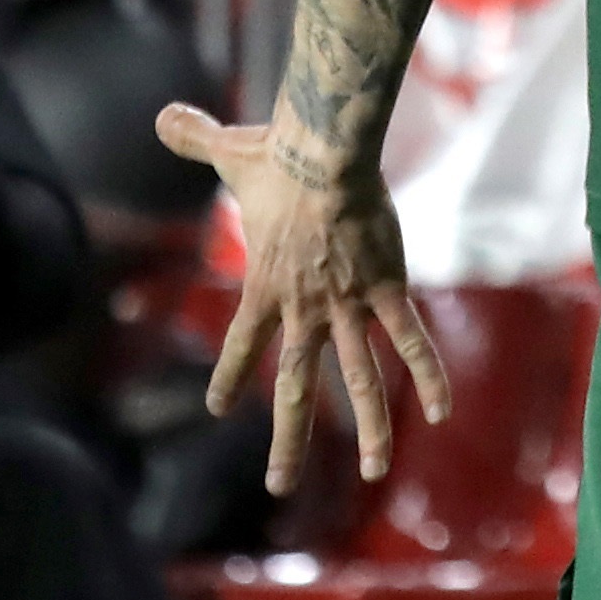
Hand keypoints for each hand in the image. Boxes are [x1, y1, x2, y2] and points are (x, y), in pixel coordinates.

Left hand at [155, 103, 452, 493]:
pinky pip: (408, 341)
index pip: (241, 344)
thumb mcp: (231, 153)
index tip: (215, 406)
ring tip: (371, 472)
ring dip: (364, 429)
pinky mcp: (385, 290)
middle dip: (285, 440)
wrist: (324, 158)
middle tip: (277, 486)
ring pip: (355, 379)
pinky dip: (425, 376)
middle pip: (290, 387)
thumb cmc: (277, 156)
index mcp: (263, 288)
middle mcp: (300, 310)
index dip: (227, 376)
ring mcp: (344, 306)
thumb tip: (163, 113)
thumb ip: (196, 139)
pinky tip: (437, 412)